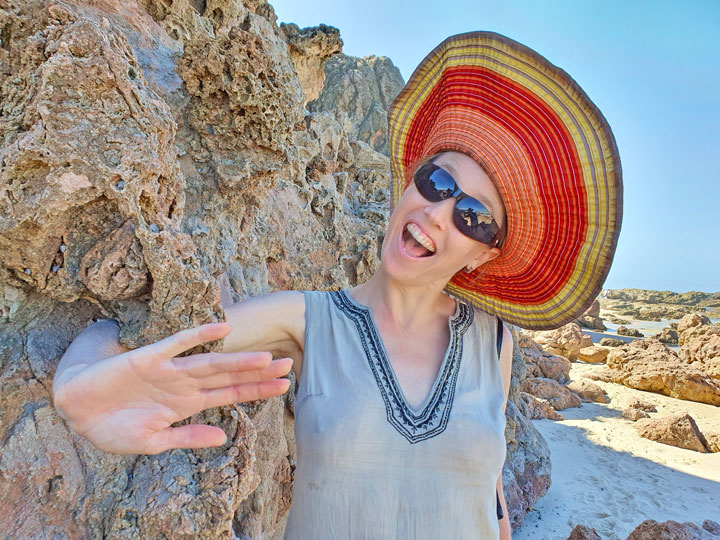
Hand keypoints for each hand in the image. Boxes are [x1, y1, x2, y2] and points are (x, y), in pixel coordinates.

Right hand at [52, 322, 291, 454]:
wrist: (75, 411)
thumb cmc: (115, 427)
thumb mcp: (154, 442)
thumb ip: (189, 438)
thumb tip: (224, 437)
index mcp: (188, 404)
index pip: (231, 395)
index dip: (258, 391)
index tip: (286, 387)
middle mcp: (185, 384)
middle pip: (229, 376)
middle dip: (259, 372)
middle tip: (291, 364)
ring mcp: (169, 370)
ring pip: (212, 362)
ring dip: (238, 360)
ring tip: (267, 357)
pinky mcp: (148, 358)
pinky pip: (177, 344)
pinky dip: (198, 336)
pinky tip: (221, 327)